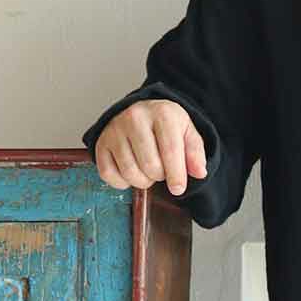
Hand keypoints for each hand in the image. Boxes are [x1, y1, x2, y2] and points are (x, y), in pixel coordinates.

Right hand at [92, 99, 209, 195]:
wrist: (141, 112)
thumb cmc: (165, 126)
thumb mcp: (187, 133)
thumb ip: (195, 153)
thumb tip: (199, 172)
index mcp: (162, 113)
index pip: (170, 151)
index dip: (176, 175)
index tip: (178, 188)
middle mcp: (135, 117)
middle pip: (150, 166)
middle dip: (159, 176)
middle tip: (161, 169)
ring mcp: (115, 129)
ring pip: (130, 173)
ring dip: (142, 181)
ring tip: (147, 170)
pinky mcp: (101, 142)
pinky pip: (109, 175)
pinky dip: (122, 182)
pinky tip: (131, 171)